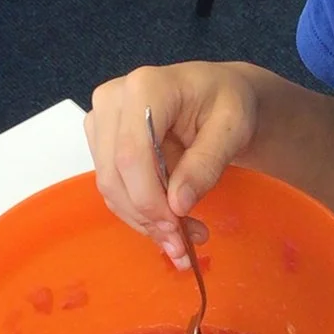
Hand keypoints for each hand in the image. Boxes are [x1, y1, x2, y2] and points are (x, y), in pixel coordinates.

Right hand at [84, 62, 256, 265]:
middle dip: (148, 217)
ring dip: (145, 221)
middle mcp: (113, 99)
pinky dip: (140, 212)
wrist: (217, 96)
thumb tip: (178, 205)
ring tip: (184, 239)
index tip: (177, 229)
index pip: (131, 153)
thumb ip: (206, 164)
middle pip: (114, 174)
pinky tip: (170, 225)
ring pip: (110, 186)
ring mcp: (101, 119)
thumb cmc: (227, 103)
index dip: (149, 199)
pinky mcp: (101, 140)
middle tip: (184, 246)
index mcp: (146, 87)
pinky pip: (114, 187)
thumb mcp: (233, 129)